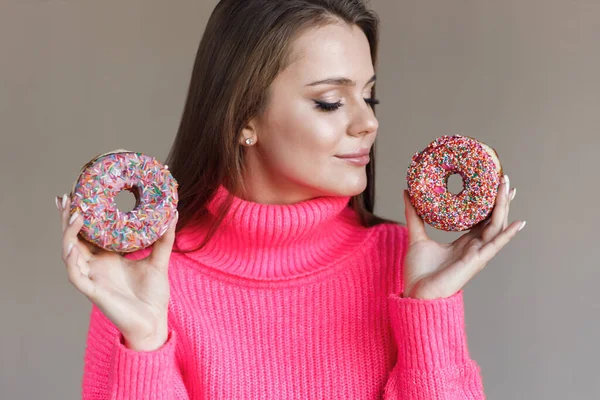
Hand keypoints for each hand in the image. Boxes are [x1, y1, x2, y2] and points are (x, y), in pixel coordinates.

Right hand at [56, 193, 177, 350]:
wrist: (155, 322)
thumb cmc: (153, 296)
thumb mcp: (159, 260)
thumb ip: (164, 238)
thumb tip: (173, 212)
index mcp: (108, 258)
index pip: (89, 232)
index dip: (82, 214)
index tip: (80, 192)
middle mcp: (96, 266)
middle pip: (74, 238)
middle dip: (67, 218)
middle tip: (66, 196)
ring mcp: (93, 278)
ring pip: (69, 253)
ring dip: (68, 234)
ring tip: (73, 214)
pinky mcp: (93, 292)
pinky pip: (76, 275)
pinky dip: (72, 260)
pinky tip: (73, 246)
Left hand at [402, 175, 524, 299]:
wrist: (417, 294)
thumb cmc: (419, 272)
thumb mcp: (416, 236)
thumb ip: (414, 215)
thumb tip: (407, 192)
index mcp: (464, 242)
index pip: (481, 218)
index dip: (488, 202)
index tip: (493, 183)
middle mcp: (474, 246)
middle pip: (493, 219)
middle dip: (501, 199)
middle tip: (505, 178)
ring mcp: (477, 253)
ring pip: (496, 226)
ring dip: (504, 207)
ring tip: (509, 188)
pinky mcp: (476, 261)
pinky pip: (495, 245)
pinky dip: (507, 234)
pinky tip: (519, 223)